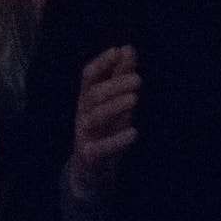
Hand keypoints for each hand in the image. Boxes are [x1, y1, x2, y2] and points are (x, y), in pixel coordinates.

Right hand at [67, 46, 138, 205]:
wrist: (90, 171)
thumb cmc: (104, 129)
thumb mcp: (112, 102)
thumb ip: (119, 76)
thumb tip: (127, 49)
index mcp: (87, 98)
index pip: (88, 76)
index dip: (101, 63)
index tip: (117, 51)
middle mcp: (82, 114)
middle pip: (92, 95)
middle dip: (114, 85)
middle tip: (138, 80)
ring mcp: (84, 135)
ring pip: (94, 118)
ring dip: (114, 106)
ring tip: (134, 99)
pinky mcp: (89, 156)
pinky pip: (100, 148)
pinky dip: (116, 140)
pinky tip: (133, 132)